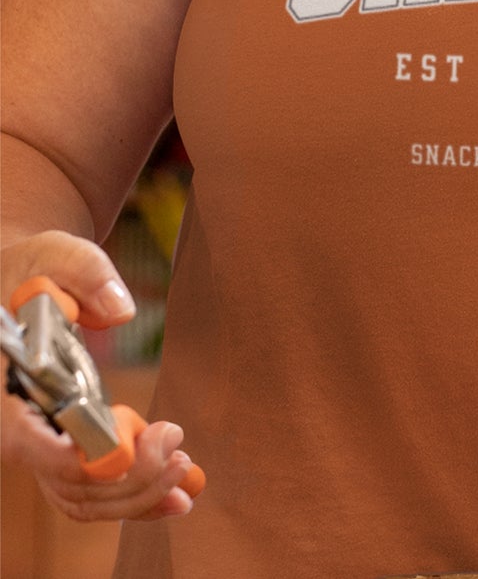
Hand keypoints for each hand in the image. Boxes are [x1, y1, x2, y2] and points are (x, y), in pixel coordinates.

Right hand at [1, 229, 199, 520]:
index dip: (93, 458)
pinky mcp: (61, 444)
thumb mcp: (53, 253)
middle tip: (178, 446)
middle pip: (68, 485)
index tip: (148, 437)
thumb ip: (85, 272)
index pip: (40, 449)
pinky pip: (90, 489)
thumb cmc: (30, 270)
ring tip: (187, 470)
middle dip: (129, 479)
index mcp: (3, 395)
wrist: (14, 285)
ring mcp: (39, 442)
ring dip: (136, 496)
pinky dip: (133, 497)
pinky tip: (177, 494)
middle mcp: (16, 429)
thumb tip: (120, 310)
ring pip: (80, 498)